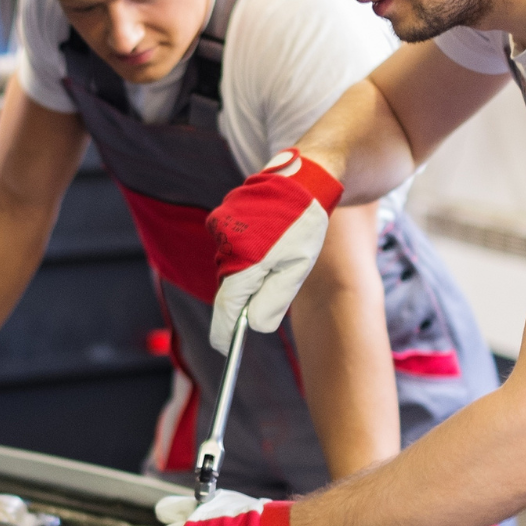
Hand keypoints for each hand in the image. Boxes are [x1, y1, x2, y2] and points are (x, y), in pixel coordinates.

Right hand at [206, 149, 343, 350]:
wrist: (303, 178)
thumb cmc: (304, 224)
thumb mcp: (296, 268)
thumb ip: (273, 299)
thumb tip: (253, 325)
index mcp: (245, 259)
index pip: (227, 306)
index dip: (224, 330)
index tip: (223, 347)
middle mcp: (225, 242)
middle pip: (229, 284)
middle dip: (246, 291)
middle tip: (275, 276)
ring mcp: (220, 225)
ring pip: (229, 262)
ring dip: (248, 265)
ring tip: (276, 248)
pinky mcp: (221, 214)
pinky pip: (229, 242)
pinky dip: (244, 246)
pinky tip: (267, 233)